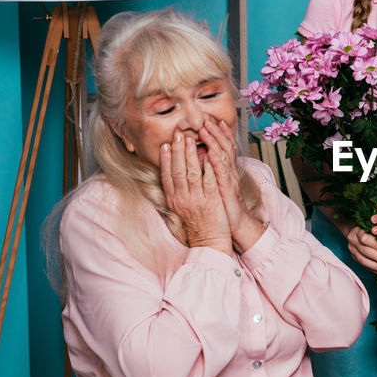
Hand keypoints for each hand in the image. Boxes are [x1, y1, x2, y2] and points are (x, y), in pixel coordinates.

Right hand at [161, 132, 231, 253]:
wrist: (209, 241)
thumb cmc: (197, 223)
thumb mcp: (181, 207)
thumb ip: (177, 191)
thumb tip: (175, 174)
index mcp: (174, 200)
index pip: (166, 176)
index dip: (165, 159)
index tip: (165, 145)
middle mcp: (182, 198)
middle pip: (177, 171)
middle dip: (177, 151)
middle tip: (178, 135)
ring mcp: (196, 199)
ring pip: (191, 173)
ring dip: (190, 155)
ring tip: (191, 140)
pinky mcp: (211, 200)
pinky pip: (208, 180)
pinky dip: (208, 167)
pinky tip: (208, 155)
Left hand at [201, 119, 263, 250]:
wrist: (235, 223)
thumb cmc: (224, 204)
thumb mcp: (217, 184)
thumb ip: (212, 170)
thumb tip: (203, 157)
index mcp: (226, 170)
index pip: (225, 147)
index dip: (220, 133)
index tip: (213, 120)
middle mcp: (230, 172)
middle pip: (225, 147)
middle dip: (216, 132)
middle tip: (208, 118)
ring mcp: (229, 180)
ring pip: (223, 157)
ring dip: (214, 142)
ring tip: (206, 129)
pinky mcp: (227, 189)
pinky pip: (221, 174)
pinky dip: (216, 162)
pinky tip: (210, 152)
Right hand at [346, 225, 376, 275]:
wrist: (352, 229)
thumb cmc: (367, 226)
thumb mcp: (372, 225)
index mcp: (357, 231)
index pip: (365, 239)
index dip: (376, 245)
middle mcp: (353, 241)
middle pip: (365, 251)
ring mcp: (352, 250)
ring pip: (364, 261)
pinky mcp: (354, 258)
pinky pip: (364, 266)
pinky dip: (375, 270)